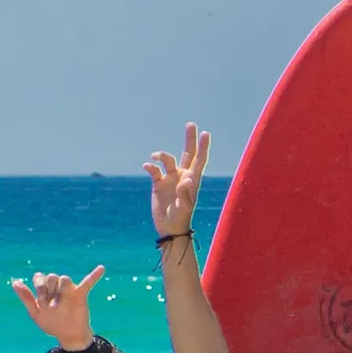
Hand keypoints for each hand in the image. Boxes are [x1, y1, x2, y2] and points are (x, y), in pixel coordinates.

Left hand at [12, 264, 103, 351]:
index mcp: (45, 289)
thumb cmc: (51, 324)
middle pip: (51, 276)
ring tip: (57, 306)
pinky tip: (101, 268)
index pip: (39, 278)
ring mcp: (69, 290)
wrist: (68, 335)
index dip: (39, 287)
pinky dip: (94, 275)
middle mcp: (56, 287)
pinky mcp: (80, 294)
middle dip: (48, 290)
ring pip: (64, 278)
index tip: (40, 302)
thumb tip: (15, 282)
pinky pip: (88, 282)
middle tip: (49, 306)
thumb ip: (26, 298)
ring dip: (59, 291)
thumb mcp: (36, 313)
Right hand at [146, 124, 211, 241]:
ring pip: (167, 160)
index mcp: (192, 180)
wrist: (169, 228)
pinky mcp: (158, 184)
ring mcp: (170, 179)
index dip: (203, 146)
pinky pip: (154, 170)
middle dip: (189, 139)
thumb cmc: (180, 218)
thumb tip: (188, 177)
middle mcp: (182, 176)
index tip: (205, 133)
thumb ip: (186, 192)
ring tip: (154, 156)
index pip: (199, 160)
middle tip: (190, 124)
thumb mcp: (185, 207)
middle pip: (187, 153)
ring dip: (161, 155)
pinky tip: (146, 166)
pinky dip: (150, 167)